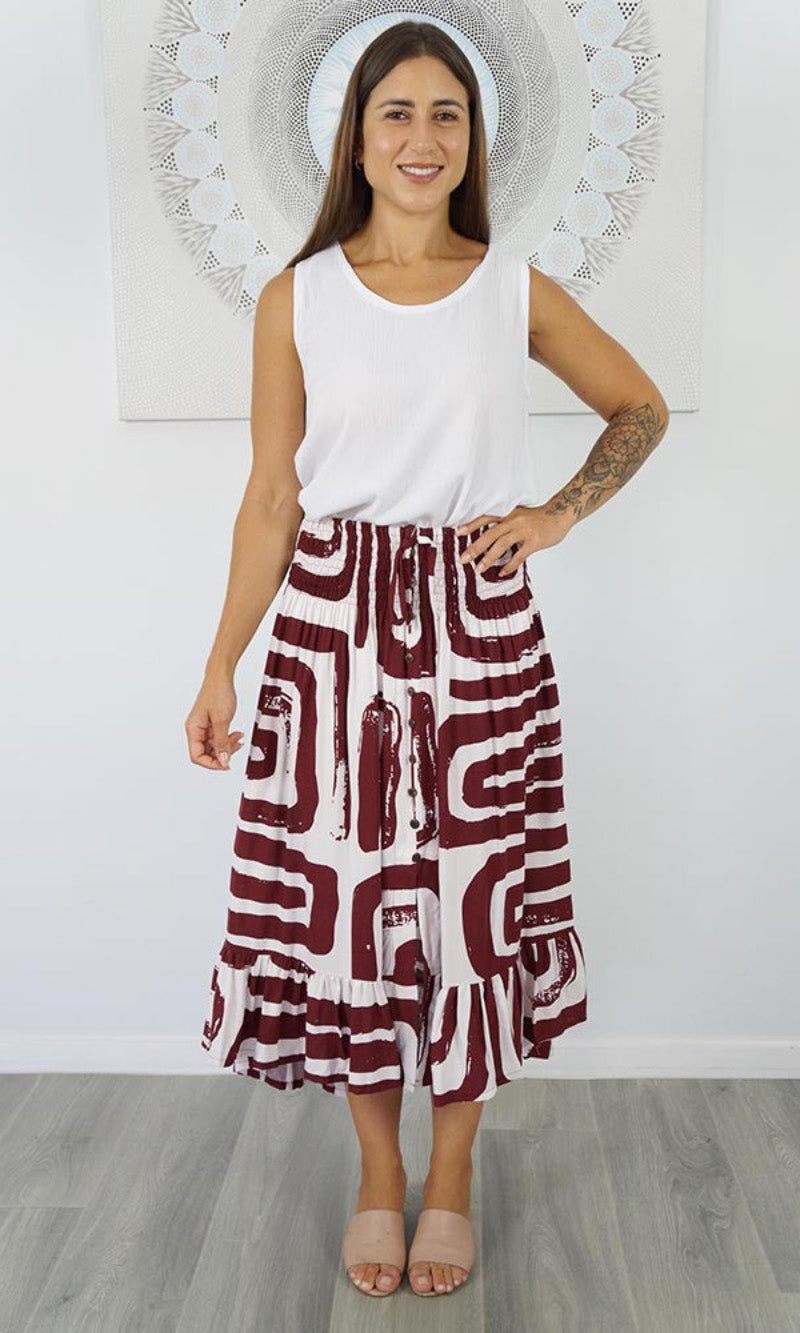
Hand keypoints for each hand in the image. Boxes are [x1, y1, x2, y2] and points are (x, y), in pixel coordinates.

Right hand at [185, 671, 245, 769]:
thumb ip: (222, 742)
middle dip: (222, 754)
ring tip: (239, 739)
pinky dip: (228, 738)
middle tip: (235, 749)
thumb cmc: (218, 692)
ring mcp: (204, 727)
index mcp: (193, 729)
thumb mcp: (222, 720)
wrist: (222, 676)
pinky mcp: (212, 723)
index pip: (197, 756)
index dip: (211, 763)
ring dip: (227, 746)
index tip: (226, 764)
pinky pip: (219, 738)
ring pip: (214, 746)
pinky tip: (237, 734)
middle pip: (206, 753)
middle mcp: (196, 730)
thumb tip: (223, 761)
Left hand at [455, 505, 571, 575]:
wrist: (560, 514)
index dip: (472, 524)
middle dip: (475, 547)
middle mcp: (513, 521)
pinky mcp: (534, 541)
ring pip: (502, 545)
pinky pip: (519, 555)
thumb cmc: (538, 517)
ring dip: (488, 558)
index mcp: (508, 514)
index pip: (486, 517)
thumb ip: (504, 524)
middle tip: (463, 558)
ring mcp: (524, 531)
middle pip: (490, 534)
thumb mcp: (518, 515)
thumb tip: (488, 538)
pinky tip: (502, 572)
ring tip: (479, 569)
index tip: (458, 533)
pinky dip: (509, 565)